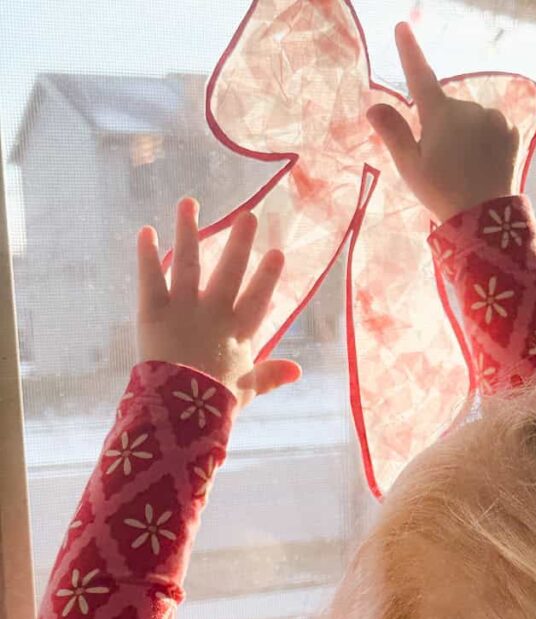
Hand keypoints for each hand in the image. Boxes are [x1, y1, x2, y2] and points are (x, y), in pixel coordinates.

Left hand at [136, 198, 300, 410]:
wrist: (181, 407)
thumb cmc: (216, 403)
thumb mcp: (248, 391)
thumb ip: (271, 376)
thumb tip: (298, 370)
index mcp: (239, 332)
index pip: (258, 297)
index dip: (267, 276)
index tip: (276, 252)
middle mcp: (214, 311)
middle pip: (229, 270)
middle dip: (239, 241)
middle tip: (248, 214)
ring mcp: (184, 307)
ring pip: (188, 262)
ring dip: (188, 231)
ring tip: (189, 203)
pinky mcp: (154, 310)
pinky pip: (150, 277)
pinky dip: (147, 254)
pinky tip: (145, 231)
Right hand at [366, 23, 518, 223]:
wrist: (485, 216)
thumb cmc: (441, 192)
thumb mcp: (410, 167)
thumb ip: (393, 133)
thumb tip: (373, 107)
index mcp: (440, 114)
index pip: (420, 76)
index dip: (410, 51)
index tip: (402, 26)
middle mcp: (468, 108)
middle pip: (448, 110)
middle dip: (443, 128)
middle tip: (441, 164)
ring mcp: (493, 118)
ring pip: (472, 120)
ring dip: (466, 136)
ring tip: (464, 169)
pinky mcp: (511, 131)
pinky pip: (493, 130)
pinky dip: (486, 143)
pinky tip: (483, 166)